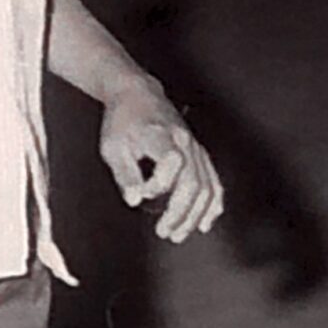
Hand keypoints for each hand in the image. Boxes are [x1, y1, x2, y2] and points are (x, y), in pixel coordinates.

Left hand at [98, 82, 224, 242]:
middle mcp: (184, 141)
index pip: (171, 163)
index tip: (140, 192)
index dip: (157, 184)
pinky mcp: (200, 152)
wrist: (138, 94)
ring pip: (207, 186)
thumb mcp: (113, 146)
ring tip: (179, 233)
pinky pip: (214, 181)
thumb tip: (134, 200)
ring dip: (195, 215)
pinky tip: (205, 222)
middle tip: (164, 231)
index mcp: (160, 135)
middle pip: (193, 182)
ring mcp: (195, 147)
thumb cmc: (123, 121)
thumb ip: (125, 174)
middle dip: (180, 212)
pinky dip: (212, 204)